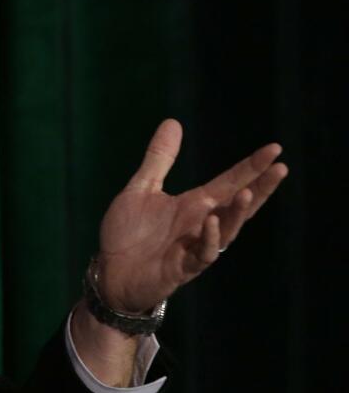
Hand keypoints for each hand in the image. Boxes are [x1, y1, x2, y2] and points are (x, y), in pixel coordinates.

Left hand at [95, 119, 287, 312]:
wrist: (110, 272)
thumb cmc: (129, 233)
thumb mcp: (141, 189)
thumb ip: (159, 159)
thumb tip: (173, 121)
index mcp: (195, 204)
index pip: (230, 182)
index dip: (251, 167)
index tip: (275, 149)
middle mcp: (202, 224)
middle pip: (239, 205)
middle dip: (260, 188)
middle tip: (281, 168)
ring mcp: (195, 246)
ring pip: (227, 230)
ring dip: (236, 213)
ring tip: (246, 192)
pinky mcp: (183, 267)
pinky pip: (204, 254)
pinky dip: (209, 239)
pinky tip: (210, 221)